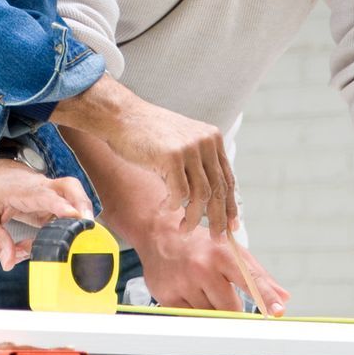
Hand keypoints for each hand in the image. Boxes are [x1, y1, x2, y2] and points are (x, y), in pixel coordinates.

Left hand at [0, 158, 93, 270]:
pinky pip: (67, 213)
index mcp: (21, 189)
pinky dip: (69, 226)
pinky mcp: (53, 203)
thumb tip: (9, 263)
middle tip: (89, 224)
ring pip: (74, 197)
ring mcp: (49, 194)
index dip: (60, 205)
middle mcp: (41, 188)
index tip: (74, 215)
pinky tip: (62, 242)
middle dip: (82, 203)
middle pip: (70, 187)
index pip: (44, 194)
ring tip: (86, 236)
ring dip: (83, 214)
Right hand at [53, 75, 236, 234]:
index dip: (230, 206)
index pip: (228, 179)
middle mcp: (206, 142)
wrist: (121, 116)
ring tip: (184, 230)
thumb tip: (211, 200)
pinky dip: (173, 206)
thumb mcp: (181, 144)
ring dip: (193, 218)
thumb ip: (198, 165)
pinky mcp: (172, 157)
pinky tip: (164, 208)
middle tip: (216, 238)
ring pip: (201, 195)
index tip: (231, 227)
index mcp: (212, 139)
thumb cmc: (148, 134)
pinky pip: (179, 193)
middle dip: (219, 219)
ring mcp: (190, 148)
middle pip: (219, 190)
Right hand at [137, 218, 290, 314]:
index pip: (249, 280)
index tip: (277, 311)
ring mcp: (183, 283)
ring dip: (212, 309)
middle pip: (230, 308)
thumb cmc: (201, 244)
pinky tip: (190, 294)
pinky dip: (195, 311)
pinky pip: (191, 317)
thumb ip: (258, 276)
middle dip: (234, 309)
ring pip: (210, 315)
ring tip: (203, 289)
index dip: (265, 297)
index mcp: (222, 254)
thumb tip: (283, 297)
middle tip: (226, 296)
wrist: (159, 235)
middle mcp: (202, 268)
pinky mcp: (167, 296)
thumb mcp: (232, 251)